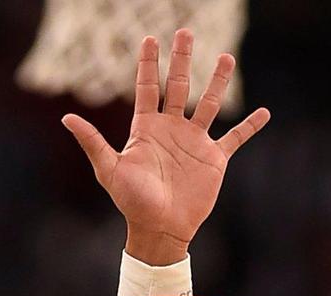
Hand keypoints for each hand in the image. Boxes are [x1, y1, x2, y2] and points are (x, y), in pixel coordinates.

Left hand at [63, 29, 269, 265]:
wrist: (159, 229)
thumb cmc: (131, 202)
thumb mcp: (109, 170)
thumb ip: (92, 142)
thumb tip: (66, 119)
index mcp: (146, 130)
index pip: (147, 89)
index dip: (148, 64)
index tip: (150, 39)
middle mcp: (171, 130)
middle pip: (178, 86)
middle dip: (181, 60)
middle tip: (185, 32)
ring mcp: (194, 142)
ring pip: (209, 104)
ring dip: (218, 81)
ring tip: (226, 57)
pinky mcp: (213, 158)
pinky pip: (236, 138)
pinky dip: (250, 126)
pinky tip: (264, 113)